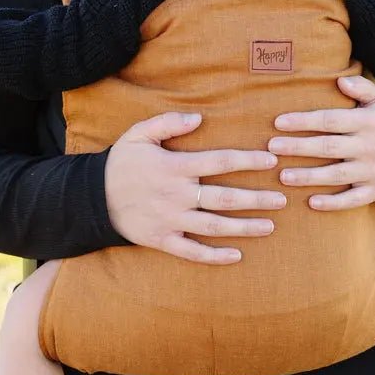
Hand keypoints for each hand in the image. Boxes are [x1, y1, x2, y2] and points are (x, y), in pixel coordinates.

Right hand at [105, 112, 285, 263]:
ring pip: (214, 227)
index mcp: (174, 167)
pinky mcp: (163, 241)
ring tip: (270, 225)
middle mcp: (176, 196)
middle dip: (257, 199)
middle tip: (283, 199)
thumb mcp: (138, 134)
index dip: (247, 161)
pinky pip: (192, 252)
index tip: (271, 161)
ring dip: (244, 227)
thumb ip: (168, 122)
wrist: (91, 199)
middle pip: (224, 198)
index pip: (219, 162)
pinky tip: (237, 255)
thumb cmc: (121, 162)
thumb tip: (198, 118)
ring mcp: (170, 221)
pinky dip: (215, 256)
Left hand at [268, 75, 374, 210]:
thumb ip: (361, 87)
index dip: (304, 121)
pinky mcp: (373, 192)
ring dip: (309, 176)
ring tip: (283, 176)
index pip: (330, 120)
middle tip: (271, 147)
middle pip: (328, 147)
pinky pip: (352, 200)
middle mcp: (368, 147)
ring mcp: (371, 171)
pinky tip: (311, 203)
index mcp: (366, 122)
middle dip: (299, 148)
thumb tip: (340, 80)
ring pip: (336, 175)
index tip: (279, 122)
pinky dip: (333, 203)